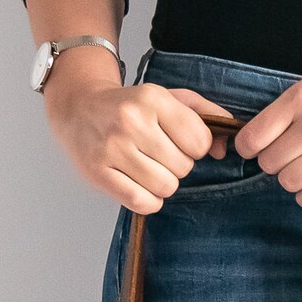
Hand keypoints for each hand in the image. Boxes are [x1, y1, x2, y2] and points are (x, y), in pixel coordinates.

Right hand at [43, 55, 233, 213]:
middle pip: (183, 168)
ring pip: (165, 188)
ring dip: (162, 184)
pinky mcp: (99, 173)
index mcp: (152, 99)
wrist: (79, 108)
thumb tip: (222, 149)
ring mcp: (113, 148)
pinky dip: (147, 200)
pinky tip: (138, 183)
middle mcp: (131, 121)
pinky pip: (142, 203)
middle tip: (158, 155)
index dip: (194, 147)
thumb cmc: (131, 107)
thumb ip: (204, 116)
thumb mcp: (168, 98)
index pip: (199, 141)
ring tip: (147, 168)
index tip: (178, 142)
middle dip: (177, 166)